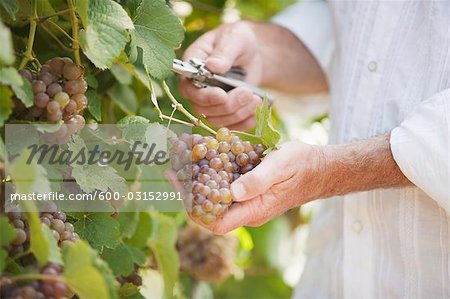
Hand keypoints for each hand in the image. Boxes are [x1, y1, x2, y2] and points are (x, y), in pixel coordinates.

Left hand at [167, 141, 326, 233]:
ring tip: (181, 158)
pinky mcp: (247, 189)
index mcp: (254, 210)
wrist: (319, 167)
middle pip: (209, 208)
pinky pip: (224, 185)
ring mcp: (246, 200)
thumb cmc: (303, 166)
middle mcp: (246, 209)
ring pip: (214, 195)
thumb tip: (233, 192)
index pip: (216, 222)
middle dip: (189, 189)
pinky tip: (201, 154)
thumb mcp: (281, 167)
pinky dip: (211, 171)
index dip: (194, 209)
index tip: (179, 186)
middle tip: (173, 167)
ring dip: (196, 178)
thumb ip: (258, 180)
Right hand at [180, 21, 262, 130]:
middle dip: (228, 105)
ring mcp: (209, 102)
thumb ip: (224, 53)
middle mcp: (196, 88)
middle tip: (247, 93)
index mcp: (192, 66)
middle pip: (203, 109)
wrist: (251, 52)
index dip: (204, 96)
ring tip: (256, 99)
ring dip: (238, 114)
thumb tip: (212, 66)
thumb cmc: (238, 39)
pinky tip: (257, 112)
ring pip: (217, 120)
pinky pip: (230, 126)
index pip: (189, 88)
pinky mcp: (224, 112)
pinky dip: (245, 123)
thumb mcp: (234, 39)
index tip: (222, 95)